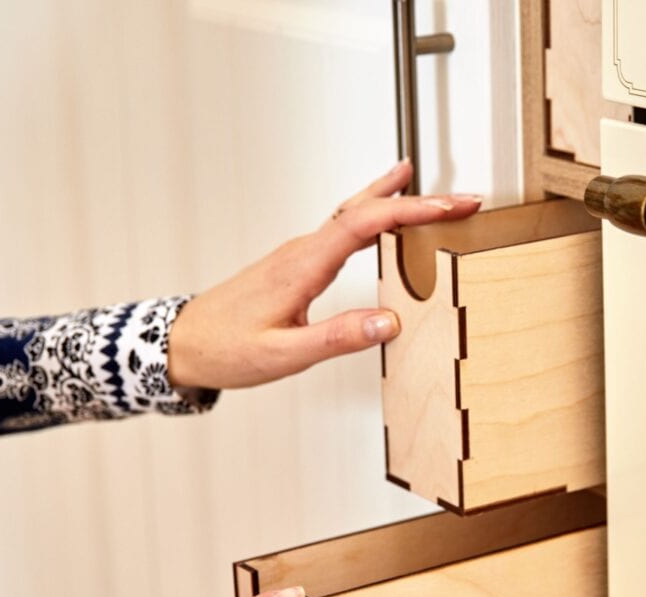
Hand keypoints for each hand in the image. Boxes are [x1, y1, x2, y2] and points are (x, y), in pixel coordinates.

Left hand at [167, 159, 482, 388]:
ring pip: (354, 213)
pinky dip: (373, 216)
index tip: (448, 207)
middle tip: (462, 199)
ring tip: (432, 193)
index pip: (365, 224)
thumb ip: (337, 338)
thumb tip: (389, 321)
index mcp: (303, 266)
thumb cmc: (226, 348)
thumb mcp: (285, 354)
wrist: (183, 343)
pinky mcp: (298, 262)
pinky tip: (381, 218)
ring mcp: (299, 253)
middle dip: (417, 200)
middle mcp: (302, 250)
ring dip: (397, 203)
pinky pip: (343, 228)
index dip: (410, 211)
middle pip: (365, 209)